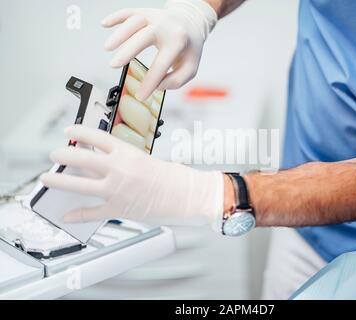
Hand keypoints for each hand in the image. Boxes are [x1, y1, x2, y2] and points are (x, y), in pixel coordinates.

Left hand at [40, 125, 223, 230]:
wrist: (188, 195)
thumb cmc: (174, 178)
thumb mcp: (148, 160)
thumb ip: (125, 161)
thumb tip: (104, 163)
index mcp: (128, 154)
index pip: (96, 137)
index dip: (78, 133)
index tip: (69, 131)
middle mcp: (118, 169)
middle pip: (80, 159)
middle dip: (62, 155)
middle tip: (54, 155)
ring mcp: (116, 190)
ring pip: (78, 184)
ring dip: (58, 181)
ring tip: (47, 178)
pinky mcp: (118, 209)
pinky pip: (92, 212)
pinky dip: (77, 215)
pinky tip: (67, 215)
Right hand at [102, 0, 217, 100]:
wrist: (191, 23)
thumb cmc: (188, 48)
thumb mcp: (190, 68)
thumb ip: (176, 80)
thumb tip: (157, 86)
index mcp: (177, 42)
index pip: (161, 65)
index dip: (149, 83)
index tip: (139, 96)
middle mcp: (165, 27)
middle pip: (144, 37)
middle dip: (128, 51)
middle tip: (114, 65)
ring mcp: (154, 17)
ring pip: (134, 21)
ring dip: (119, 35)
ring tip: (108, 48)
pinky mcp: (144, 12)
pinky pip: (128, 12)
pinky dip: (115, 17)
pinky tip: (105, 24)